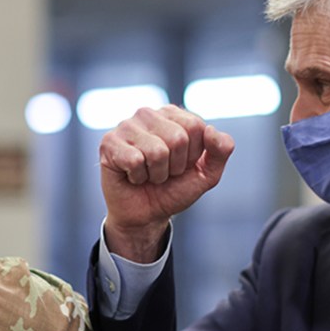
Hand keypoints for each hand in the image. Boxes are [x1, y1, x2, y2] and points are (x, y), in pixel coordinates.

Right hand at [99, 105, 233, 261]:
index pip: (196, 127)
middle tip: (163, 173)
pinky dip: (138, 177)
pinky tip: (132, 176)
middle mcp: (149, 114)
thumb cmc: (173, 190)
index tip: (180, 165)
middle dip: (174, 166)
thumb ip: (221, 151)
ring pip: (156, 151)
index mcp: (173, 114)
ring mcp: (126, 126)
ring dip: (156, 174)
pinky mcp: (109, 142)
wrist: (145, 216)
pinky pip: (134, 160)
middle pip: (177, 138)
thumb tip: (211, 130)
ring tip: (148, 175)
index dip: (192, 156)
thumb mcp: (206, 174)